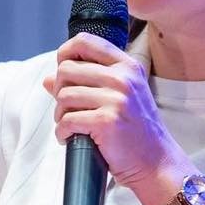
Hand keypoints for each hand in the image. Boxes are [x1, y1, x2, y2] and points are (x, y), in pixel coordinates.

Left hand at [42, 33, 185, 188]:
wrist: (156, 162)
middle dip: (60, 92)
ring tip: (72, 127)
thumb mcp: (120, 98)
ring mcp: (115, 99)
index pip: (84, 42)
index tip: (63, 74)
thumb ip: (87, 83)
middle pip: (66, 70)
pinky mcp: (106, 121)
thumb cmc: (136, 132)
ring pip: (63, 96)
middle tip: (68, 110)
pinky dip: (62, 133)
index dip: (65, 53)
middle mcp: (122, 78)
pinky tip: (70, 138)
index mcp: (127, 67)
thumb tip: (48, 79)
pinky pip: (66, 120)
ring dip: (60, 115)